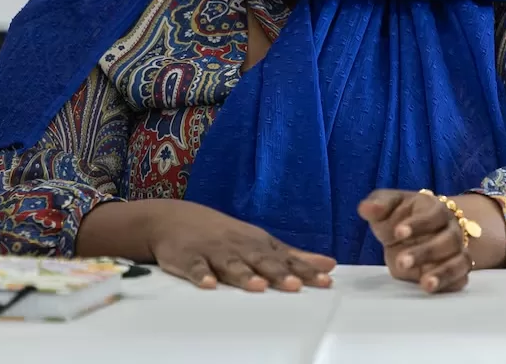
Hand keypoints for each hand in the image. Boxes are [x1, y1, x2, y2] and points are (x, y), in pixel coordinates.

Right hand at [138, 200, 335, 291]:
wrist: (175, 219)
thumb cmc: (226, 235)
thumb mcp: (261, 242)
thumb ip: (294, 256)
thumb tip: (329, 264)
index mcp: (259, 244)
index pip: (287, 259)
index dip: (306, 270)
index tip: (325, 281)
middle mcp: (240, 247)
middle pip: (262, 261)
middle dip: (279, 273)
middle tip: (296, 285)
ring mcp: (214, 252)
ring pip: (231, 264)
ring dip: (244, 275)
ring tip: (258, 286)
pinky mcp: (188, 258)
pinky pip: (194, 267)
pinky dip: (200, 275)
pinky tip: (208, 284)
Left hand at [360, 190, 474, 293]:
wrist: (417, 233)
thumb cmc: (401, 218)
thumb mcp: (388, 207)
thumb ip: (378, 205)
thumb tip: (365, 208)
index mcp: (436, 209)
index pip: (434, 214)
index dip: (418, 224)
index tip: (397, 233)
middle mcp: (452, 230)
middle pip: (448, 240)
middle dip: (426, 252)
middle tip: (401, 262)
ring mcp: (457, 251)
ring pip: (458, 260)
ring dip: (443, 272)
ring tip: (425, 284)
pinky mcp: (456, 271)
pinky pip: (460, 278)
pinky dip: (449, 283)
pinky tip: (432, 288)